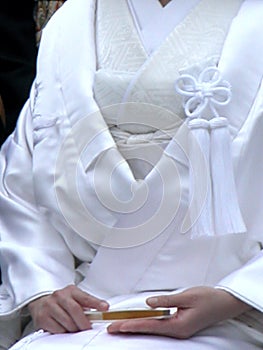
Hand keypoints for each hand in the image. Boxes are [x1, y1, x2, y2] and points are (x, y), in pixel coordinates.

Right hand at [28, 285, 108, 333]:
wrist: (41, 303)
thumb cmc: (62, 302)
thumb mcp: (75, 299)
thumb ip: (87, 305)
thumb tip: (101, 311)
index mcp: (71, 290)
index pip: (85, 297)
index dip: (96, 303)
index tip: (105, 308)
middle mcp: (60, 296)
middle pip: (75, 310)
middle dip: (84, 322)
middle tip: (88, 328)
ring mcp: (50, 306)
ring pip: (67, 322)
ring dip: (74, 329)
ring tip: (75, 328)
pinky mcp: (43, 317)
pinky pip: (58, 329)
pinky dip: (64, 332)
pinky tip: (64, 328)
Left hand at [108, 286, 251, 338]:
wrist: (224, 303)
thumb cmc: (208, 299)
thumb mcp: (187, 297)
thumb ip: (166, 300)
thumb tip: (149, 302)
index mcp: (178, 326)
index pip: (150, 326)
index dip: (132, 325)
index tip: (118, 326)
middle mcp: (177, 331)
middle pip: (148, 330)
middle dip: (129, 328)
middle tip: (112, 328)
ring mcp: (178, 329)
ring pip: (152, 328)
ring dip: (135, 326)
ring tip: (120, 326)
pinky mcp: (179, 325)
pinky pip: (159, 325)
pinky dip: (146, 323)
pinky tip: (139, 322)